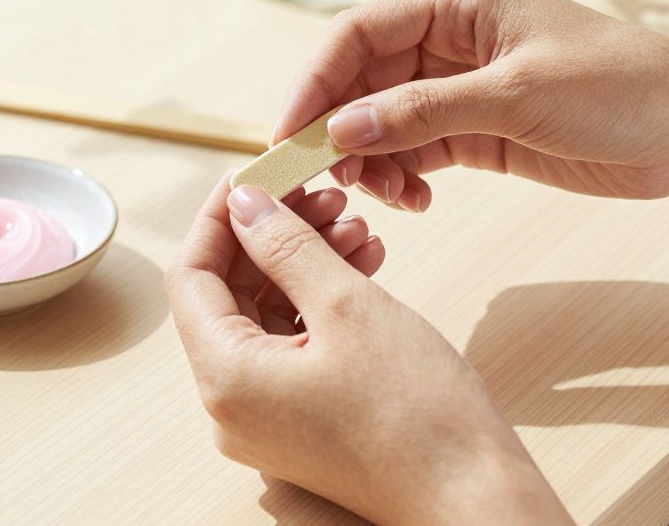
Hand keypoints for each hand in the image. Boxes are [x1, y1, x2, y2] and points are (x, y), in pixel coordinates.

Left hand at [166, 178, 571, 524]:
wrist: (476, 499)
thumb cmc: (419, 413)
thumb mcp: (349, 306)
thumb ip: (287, 246)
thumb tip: (244, 204)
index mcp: (225, 377)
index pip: (192, 275)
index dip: (221, 217)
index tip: (256, 175)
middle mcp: (229, 406)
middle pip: (226, 295)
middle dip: (272, 236)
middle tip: (321, 194)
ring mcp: (263, 421)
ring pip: (263, 318)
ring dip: (302, 264)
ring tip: (356, 226)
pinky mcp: (298, 425)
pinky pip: (290, 348)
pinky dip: (319, 304)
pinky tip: (362, 264)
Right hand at [273, 0, 668, 209]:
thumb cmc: (618, 88)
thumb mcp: (514, 95)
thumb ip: (422, 112)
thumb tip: (340, 129)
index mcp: (457, 1)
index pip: (357, 34)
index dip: (314, 82)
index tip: (288, 134)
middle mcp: (450, 39)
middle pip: (362, 80)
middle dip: (339, 129)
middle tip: (326, 180)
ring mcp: (461, 86)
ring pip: (383, 121)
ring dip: (371, 160)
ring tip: (386, 197)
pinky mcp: (477, 131)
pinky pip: (415, 151)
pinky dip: (403, 177)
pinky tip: (415, 203)